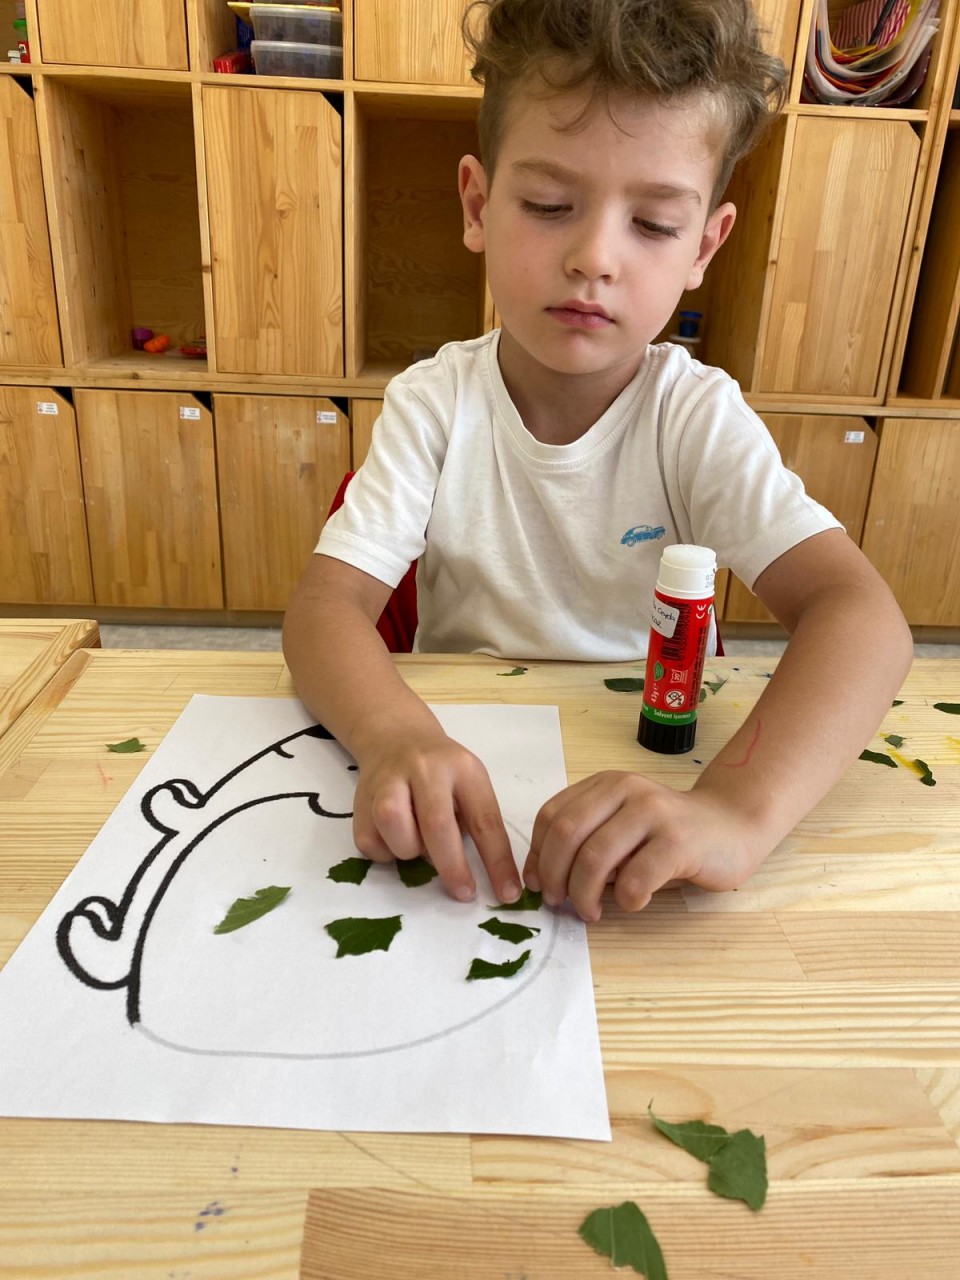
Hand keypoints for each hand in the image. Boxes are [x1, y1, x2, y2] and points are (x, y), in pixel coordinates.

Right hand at [352, 728, 521, 905]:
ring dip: (409, 851)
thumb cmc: (442, 771)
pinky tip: (394, 838)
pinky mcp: (360, 799)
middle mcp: (424, 769)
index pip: (484, 819)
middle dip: (452, 867)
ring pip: (394, 826)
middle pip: (437, 824)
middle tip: (463, 892)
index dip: (497, 861)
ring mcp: (388, 781)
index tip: (507, 894)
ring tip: (417, 845)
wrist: (395, 737)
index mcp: (462, 767)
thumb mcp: (469, 781)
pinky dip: (385, 853)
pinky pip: (370, 841)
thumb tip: (485, 877)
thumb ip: (475, 820)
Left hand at [523, 771, 763, 920]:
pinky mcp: (679, 841)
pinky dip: (626, 899)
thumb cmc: (668, 835)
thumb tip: (541, 878)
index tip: (539, 885)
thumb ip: (585, 841)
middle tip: (560, 903)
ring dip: (583, 895)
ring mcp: (654, 812)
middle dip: (554, 876)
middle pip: (566, 834)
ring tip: (591, 912)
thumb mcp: (621, 827)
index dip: (537, 855)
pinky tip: (632, 903)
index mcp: (605, 785)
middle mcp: (626, 790)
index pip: (551, 816)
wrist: (732, 826)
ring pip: (594, 857)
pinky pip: (635, 878)